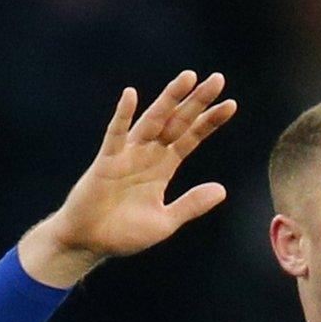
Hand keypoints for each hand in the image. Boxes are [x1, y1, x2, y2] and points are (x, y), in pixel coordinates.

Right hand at [17, 71, 238, 288]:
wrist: (89, 243)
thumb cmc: (123, 233)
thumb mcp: (165, 220)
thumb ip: (191, 204)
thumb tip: (222, 190)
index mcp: (163, 167)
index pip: (191, 137)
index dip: (209, 122)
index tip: (231, 105)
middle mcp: (147, 155)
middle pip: (177, 122)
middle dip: (197, 101)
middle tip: (218, 79)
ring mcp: (126, 155)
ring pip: (152, 121)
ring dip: (170, 99)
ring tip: (188, 78)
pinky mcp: (106, 162)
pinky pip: (115, 135)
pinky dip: (123, 115)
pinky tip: (131, 96)